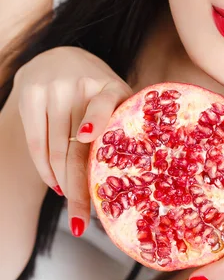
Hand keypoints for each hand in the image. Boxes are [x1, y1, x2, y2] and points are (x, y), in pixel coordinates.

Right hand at [13, 46, 132, 234]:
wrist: (60, 57)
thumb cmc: (98, 90)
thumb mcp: (117, 98)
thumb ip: (124, 126)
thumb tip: (137, 182)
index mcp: (111, 86)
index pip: (103, 104)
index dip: (95, 120)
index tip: (87, 137)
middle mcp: (81, 84)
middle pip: (76, 147)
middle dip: (79, 188)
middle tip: (81, 222)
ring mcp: (53, 89)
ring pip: (55, 150)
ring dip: (63, 184)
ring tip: (72, 208)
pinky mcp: (31, 95)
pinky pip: (36, 144)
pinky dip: (45, 170)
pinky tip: (55, 185)